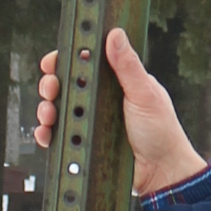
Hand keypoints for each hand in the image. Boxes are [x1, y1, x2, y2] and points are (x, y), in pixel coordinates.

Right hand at [33, 27, 209, 200]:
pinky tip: (47, 134)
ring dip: (47, 109)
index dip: (65, 60)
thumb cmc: (162, 132)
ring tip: (49, 114)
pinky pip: (61, 136)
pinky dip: (49, 134)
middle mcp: (101, 100)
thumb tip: (115, 35)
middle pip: (66, 86)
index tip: (52, 61)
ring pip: (60, 110)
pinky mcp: (86, 143)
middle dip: (52, 84)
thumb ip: (128, 66)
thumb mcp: (145, 94)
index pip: (85, 64)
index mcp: (116, 82)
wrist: (162, 174)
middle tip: (50, 88)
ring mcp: (92, 122)